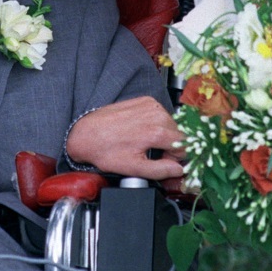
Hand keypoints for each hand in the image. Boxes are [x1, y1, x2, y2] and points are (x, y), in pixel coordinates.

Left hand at [67, 96, 184, 179]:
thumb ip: (161, 170)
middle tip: (154, 155)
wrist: (86, 134)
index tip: (167, 162)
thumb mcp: (134, 168)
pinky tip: (142, 131)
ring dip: (164, 134)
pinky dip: (156, 123)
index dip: (177, 157)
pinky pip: (160, 113)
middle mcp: (155, 114)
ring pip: (171, 123)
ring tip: (145, 143)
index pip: (185, 145)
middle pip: (179, 133)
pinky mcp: (144, 100)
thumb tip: (178, 170)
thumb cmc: (105, 150)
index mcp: (156, 131)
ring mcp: (149, 104)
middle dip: (171, 146)